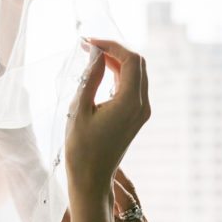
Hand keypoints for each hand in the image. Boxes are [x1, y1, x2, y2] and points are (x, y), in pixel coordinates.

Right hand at [65, 40, 150, 192]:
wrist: (91, 179)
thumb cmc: (81, 148)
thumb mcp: (79, 109)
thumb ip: (90, 78)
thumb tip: (96, 54)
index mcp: (130, 102)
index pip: (130, 60)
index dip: (111, 45)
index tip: (89, 42)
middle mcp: (142, 105)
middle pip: (138, 64)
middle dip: (115, 50)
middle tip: (89, 46)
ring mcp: (142, 112)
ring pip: (136, 74)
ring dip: (117, 61)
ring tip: (91, 57)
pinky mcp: (136, 117)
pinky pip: (133, 87)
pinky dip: (119, 75)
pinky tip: (100, 73)